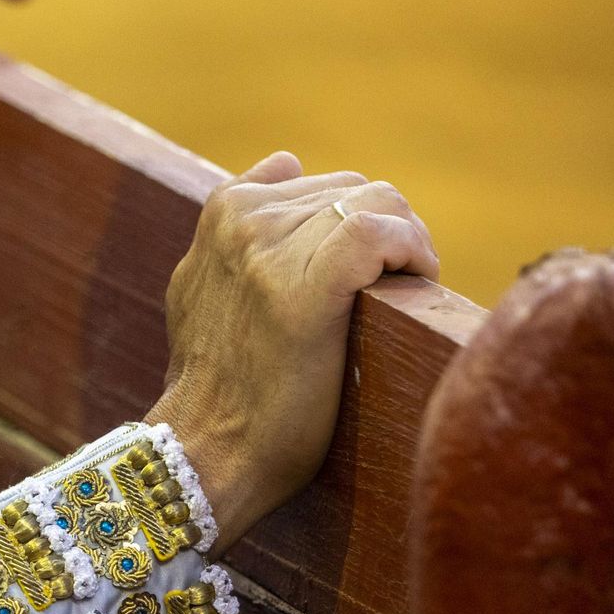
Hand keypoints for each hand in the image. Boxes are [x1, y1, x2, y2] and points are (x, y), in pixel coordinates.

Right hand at [146, 152, 438, 550]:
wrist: (205, 450)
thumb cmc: (217, 385)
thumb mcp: (199, 287)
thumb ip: (234, 229)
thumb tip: (282, 163)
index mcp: (221, 212)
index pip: (315, 181)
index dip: (350, 222)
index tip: (359, 272)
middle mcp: (243, 220)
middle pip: (357, 189)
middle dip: (384, 234)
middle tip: (390, 291)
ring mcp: (271, 248)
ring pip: (380, 203)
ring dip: (406, 246)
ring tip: (401, 294)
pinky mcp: (307, 285)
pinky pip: (382, 232)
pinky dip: (412, 253)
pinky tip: (413, 286)